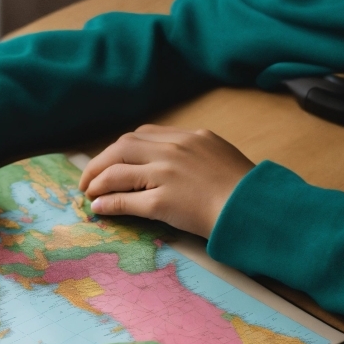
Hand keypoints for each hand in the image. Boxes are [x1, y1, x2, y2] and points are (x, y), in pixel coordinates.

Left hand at [79, 124, 254, 238]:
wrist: (255, 209)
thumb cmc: (245, 191)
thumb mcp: (220, 157)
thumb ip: (195, 155)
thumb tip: (167, 167)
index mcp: (190, 137)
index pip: (144, 134)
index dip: (121, 148)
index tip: (112, 160)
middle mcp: (175, 150)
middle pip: (123, 147)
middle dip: (100, 162)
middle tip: (88, 178)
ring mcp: (167, 174)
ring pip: (118, 171)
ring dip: (98, 182)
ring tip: (89, 193)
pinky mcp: (163, 201)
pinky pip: (125, 200)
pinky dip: (108, 203)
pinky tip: (99, 208)